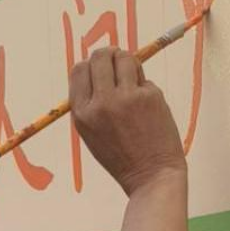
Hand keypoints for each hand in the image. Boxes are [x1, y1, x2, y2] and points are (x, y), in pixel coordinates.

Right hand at [69, 47, 186, 196]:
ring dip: (129, 63)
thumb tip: (96, 70)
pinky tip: (147, 105)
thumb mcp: (92, 134)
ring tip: (133, 79)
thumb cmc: (121, 158)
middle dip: (110, 55)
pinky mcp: (149, 96)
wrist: (151, 175)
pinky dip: (145, 86)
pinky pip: (144, 78)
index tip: (100, 68)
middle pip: (100, 57)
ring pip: (124, 58)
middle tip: (118, 63)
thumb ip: (89, 104)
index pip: (78, 70)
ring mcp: (126, 98)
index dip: (90, 64)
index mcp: (82, 113)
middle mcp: (101, 103)